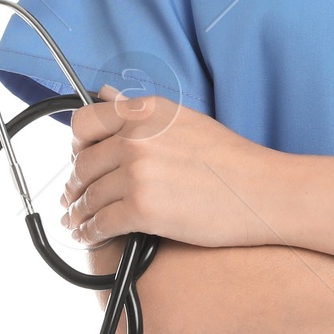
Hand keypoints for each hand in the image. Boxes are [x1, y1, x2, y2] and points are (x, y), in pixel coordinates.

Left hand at [59, 86, 278, 250]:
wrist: (261, 191)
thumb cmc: (231, 161)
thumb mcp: (184, 121)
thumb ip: (141, 111)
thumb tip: (105, 95)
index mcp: (146, 113)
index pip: (85, 123)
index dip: (75, 147)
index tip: (77, 162)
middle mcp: (137, 138)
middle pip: (82, 165)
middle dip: (73, 187)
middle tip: (71, 200)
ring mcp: (138, 173)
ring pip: (87, 197)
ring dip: (77, 214)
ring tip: (76, 224)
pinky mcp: (142, 209)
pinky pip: (100, 223)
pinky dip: (88, 233)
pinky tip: (89, 238)